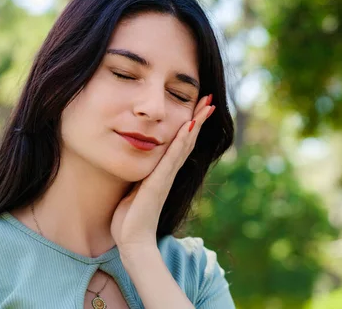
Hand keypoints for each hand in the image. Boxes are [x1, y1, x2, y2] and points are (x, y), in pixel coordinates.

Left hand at [110, 94, 214, 254]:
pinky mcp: (159, 182)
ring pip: (184, 144)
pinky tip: (188, 126)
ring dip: (196, 123)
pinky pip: (172, 157)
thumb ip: (139, 176)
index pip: (180, 143)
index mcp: (162, 172)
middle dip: (199, 119)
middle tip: (210, 100)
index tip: (197, 107)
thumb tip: (135, 164)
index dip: (190, 125)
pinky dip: (182, 141)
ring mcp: (166, 176)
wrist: (133, 241)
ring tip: (207, 106)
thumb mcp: (134, 189)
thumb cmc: (130, 219)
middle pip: (188, 140)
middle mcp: (168, 172)